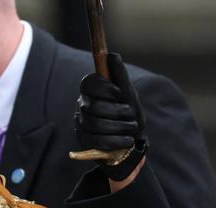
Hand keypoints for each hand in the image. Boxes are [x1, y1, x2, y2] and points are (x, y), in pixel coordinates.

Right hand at [75, 53, 146, 181]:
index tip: (118, 94)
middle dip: (117, 112)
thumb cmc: (130, 117)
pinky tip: (126, 140)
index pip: (87, 84)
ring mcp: (82, 124)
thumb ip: (121, 77)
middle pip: (93, 106)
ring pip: (95, 124)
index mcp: (92, 92)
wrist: (133, 144)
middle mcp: (83, 106)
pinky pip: (96, 140)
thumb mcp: (130, 96)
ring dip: (119, 127)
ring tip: (131, 128)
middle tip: (130, 115)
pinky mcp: (84, 141)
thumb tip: (112, 55)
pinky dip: (116, 140)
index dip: (103, 88)